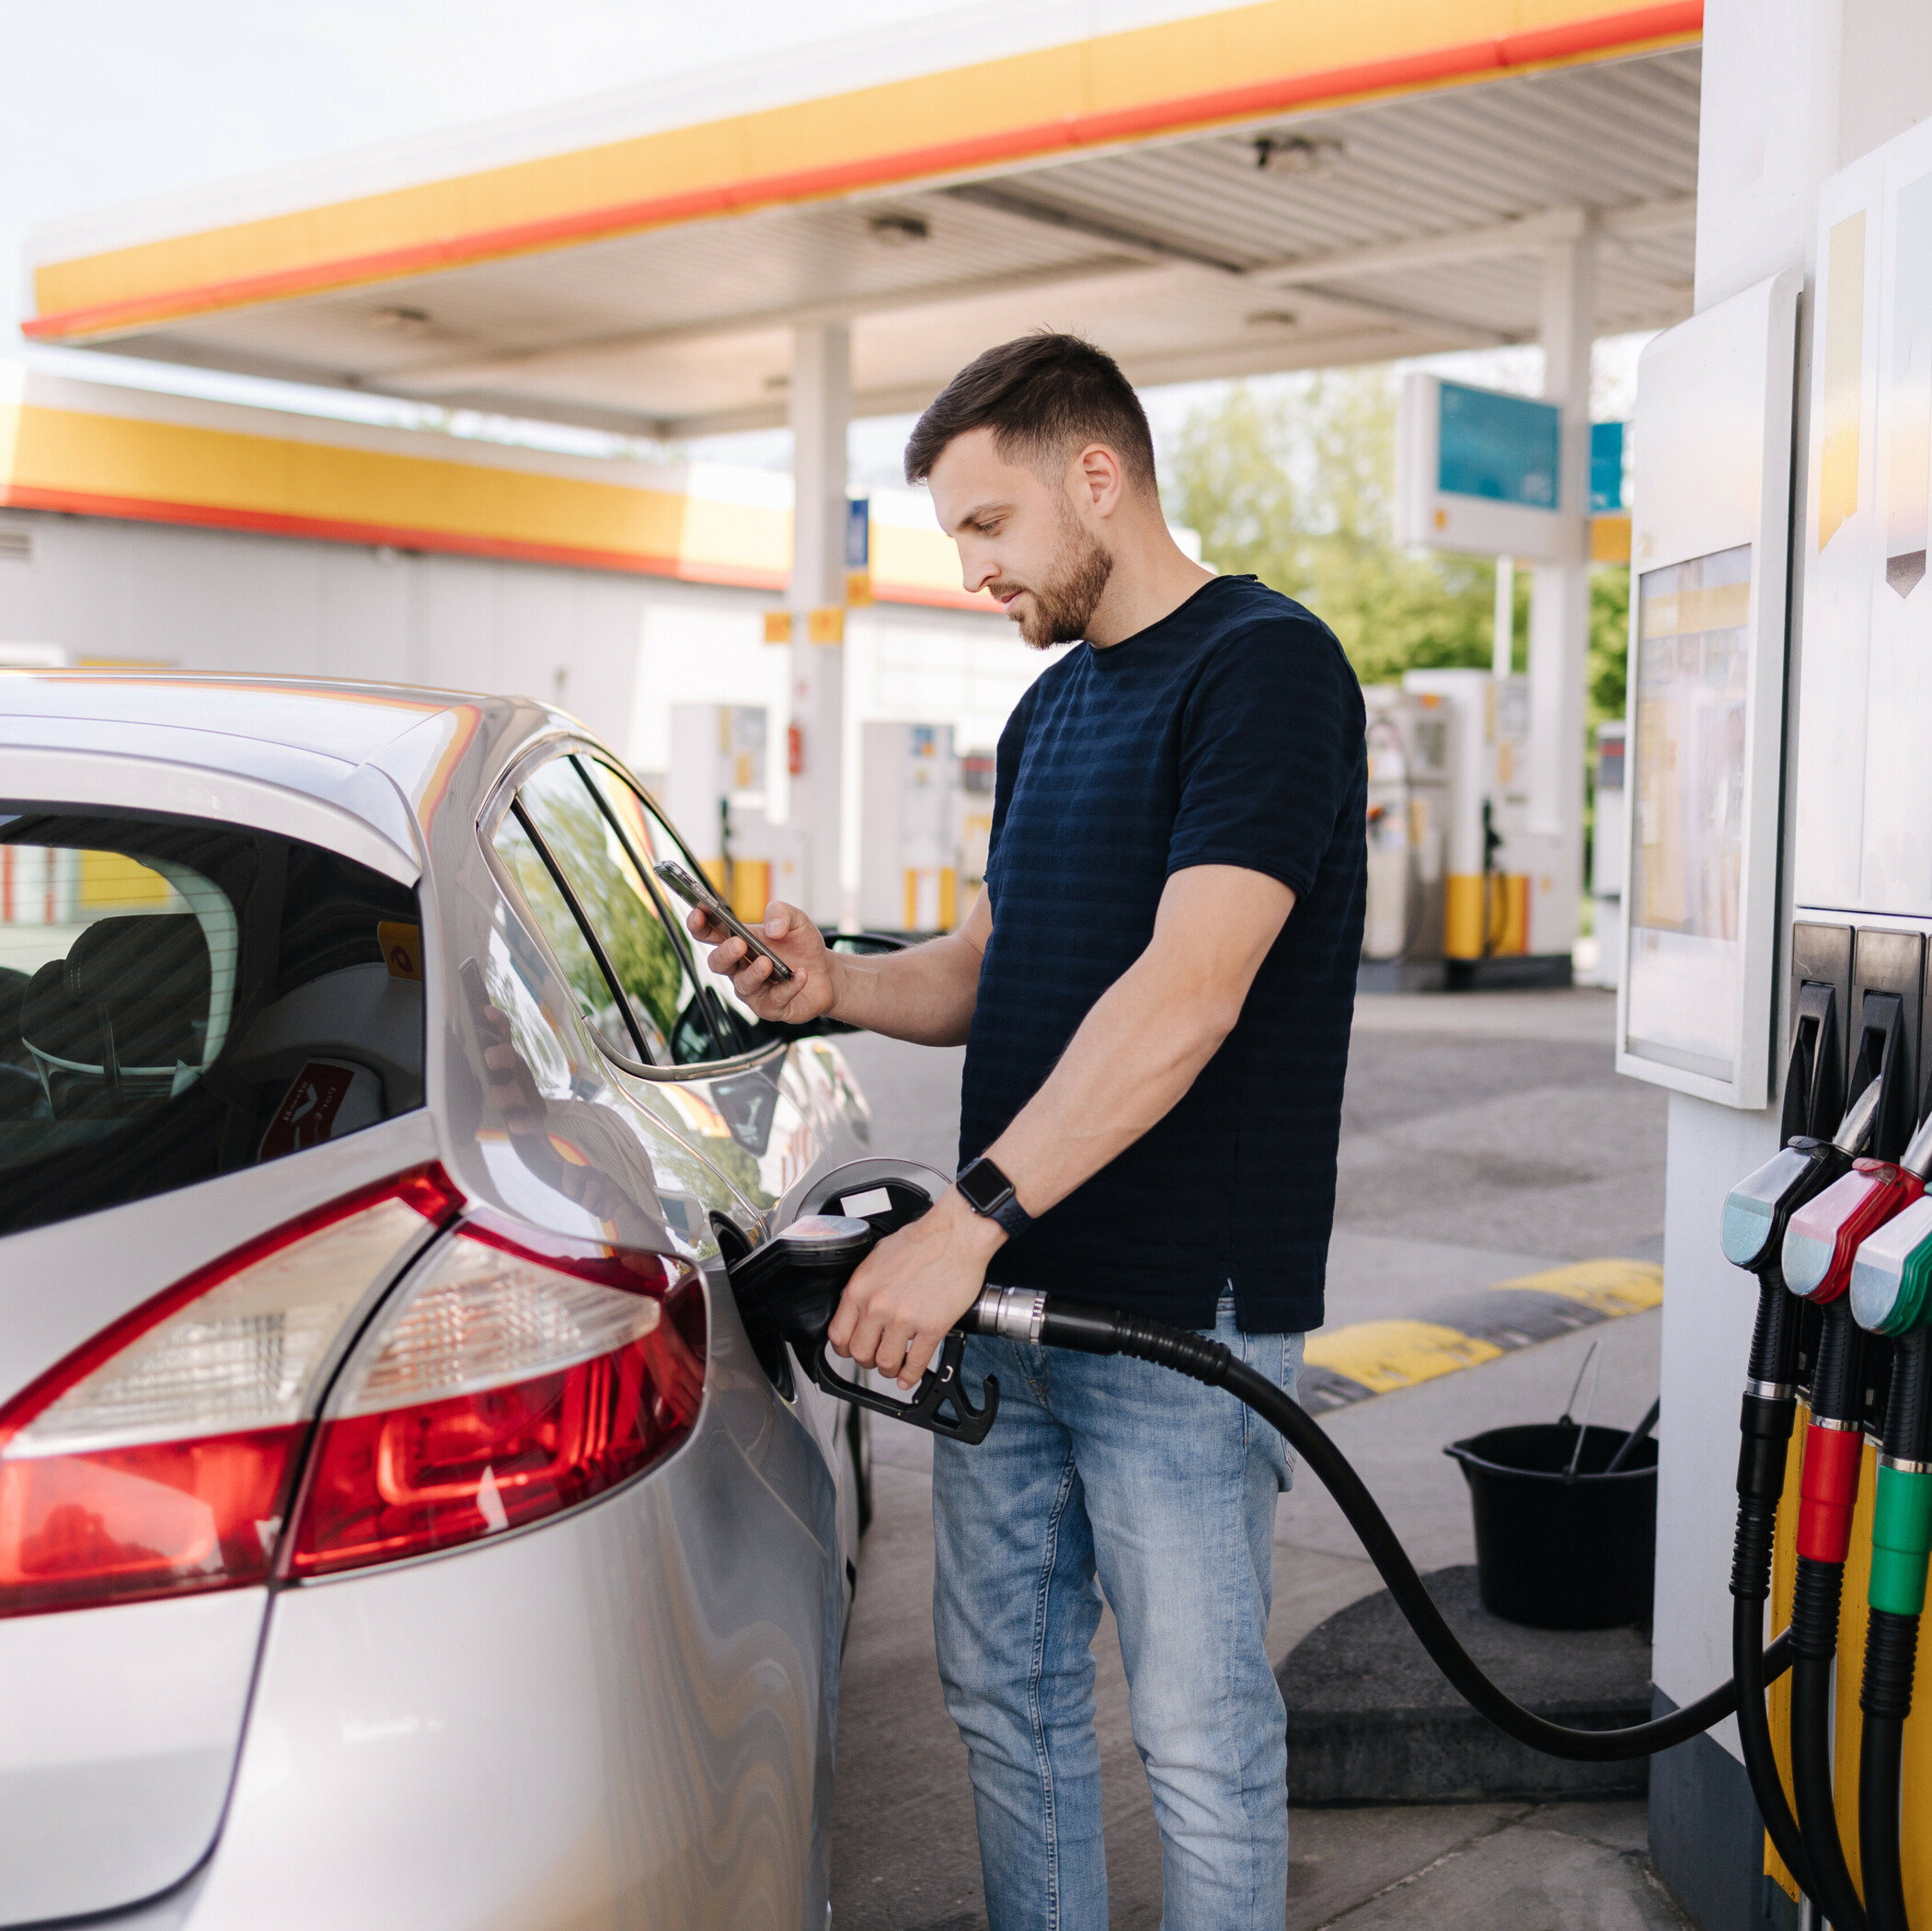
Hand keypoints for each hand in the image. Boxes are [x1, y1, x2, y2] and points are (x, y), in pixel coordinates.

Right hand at [687, 899, 838, 1024]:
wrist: (825, 974)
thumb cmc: (801, 946)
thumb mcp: (797, 920)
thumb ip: (782, 913)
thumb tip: (772, 928)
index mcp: (738, 941)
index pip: (709, 933)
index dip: (699, 924)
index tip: (699, 913)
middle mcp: (739, 968)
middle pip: (717, 963)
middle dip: (725, 953)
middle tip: (739, 944)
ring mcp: (752, 990)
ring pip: (742, 984)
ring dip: (754, 973)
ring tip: (767, 963)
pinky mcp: (769, 1007)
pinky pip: (774, 999)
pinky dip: (788, 986)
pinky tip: (800, 975)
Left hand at [826, 1189, 1003, 1386]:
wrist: (956, 1235)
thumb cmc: (922, 1239)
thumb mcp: (878, 1255)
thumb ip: (865, 1283)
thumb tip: (859, 1301)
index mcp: (861, 1288)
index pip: (838, 1334)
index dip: (844, 1348)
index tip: (852, 1350)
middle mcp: (878, 1306)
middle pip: (860, 1354)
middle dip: (867, 1361)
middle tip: (875, 1358)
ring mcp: (904, 1319)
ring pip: (886, 1363)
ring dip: (889, 1370)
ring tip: (895, 1367)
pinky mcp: (931, 1327)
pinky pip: (916, 1363)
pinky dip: (912, 1375)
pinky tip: (911, 1376)